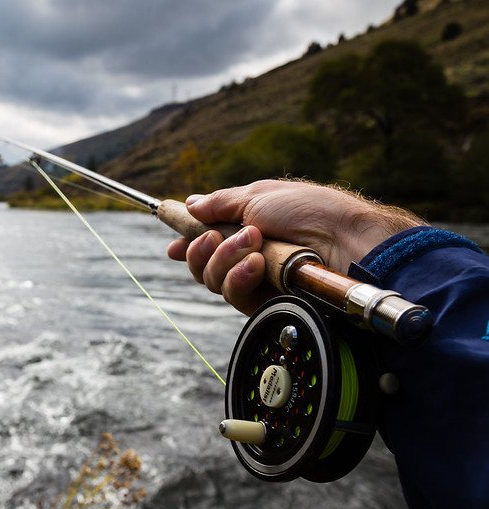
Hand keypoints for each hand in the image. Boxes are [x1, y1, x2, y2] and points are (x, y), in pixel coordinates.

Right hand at [166, 179, 422, 314]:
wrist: (344, 240)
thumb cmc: (309, 211)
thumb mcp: (258, 196)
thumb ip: (220, 204)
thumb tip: (190, 203)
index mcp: (245, 228)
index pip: (207, 240)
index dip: (187, 244)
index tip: (172, 245)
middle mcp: (246, 256)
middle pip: (201, 265)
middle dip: (201, 248)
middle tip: (217, 235)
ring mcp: (255, 281)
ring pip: (212, 280)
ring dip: (224, 258)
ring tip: (253, 243)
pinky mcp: (264, 302)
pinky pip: (232, 295)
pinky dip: (238, 276)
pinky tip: (255, 264)